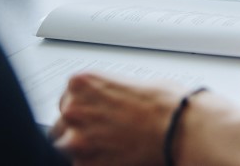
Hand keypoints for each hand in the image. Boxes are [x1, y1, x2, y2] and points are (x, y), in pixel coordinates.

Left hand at [50, 73, 182, 165]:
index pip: (66, 100)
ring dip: (83, 148)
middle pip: (61, 124)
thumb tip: (99, 106)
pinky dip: (94, 161)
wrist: (178, 126)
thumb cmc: (164, 103)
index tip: (92, 117)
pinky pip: (80, 164)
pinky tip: (113, 155)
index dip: (81, 111)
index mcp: (81, 83)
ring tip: (108, 146)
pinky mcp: (85, 163)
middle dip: (79, 130)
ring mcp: (76, 138)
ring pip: (65, 147)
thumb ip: (102, 95)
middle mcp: (73, 108)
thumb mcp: (127, 83)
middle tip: (102, 133)